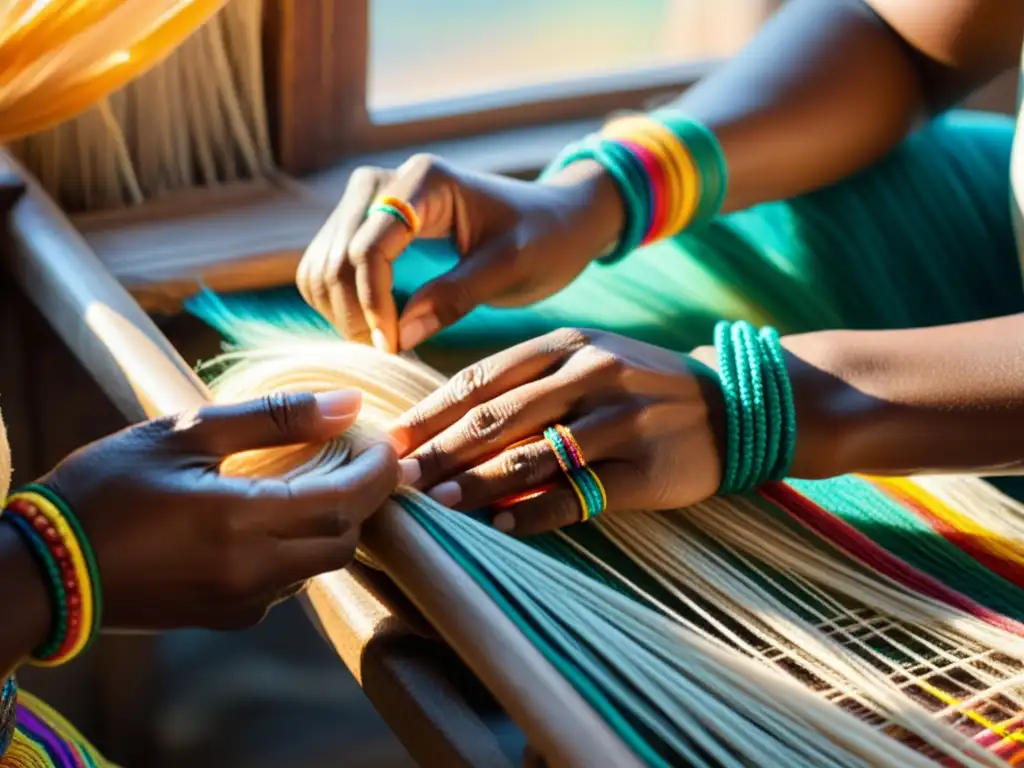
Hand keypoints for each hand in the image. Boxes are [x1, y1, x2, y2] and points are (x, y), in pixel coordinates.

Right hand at [40, 390, 397, 630]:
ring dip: (335, 524)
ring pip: (320, 565)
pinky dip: (302, 547)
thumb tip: (347, 403)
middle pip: (344, 540)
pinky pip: (288, 583)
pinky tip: (282, 514)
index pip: (345, 502)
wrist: (42, 567)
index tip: (390, 444)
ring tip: (324, 477)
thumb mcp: (186, 434)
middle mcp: (251, 573)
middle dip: (365, 500)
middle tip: (359, 457)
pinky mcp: (226, 616)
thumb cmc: (105, 488)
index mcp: (240, 522)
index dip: (379, 473)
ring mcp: (239, 602)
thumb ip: (274, 419)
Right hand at [296, 155, 624, 352]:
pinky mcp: (364, 226)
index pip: (368, 248)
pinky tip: (377, 330)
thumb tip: (400, 336)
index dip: (373, 305)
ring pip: (321, 265)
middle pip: (335, 257)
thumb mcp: (511, 268)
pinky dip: (340, 306)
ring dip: (342, 313)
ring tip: (386, 345)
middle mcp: (384, 181)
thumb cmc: (543, 237)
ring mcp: (368, 202)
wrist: (553, 221)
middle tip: (391, 354)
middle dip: (354, 314)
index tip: (394, 347)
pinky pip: (327, 270)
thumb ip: (457, 296)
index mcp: (423, 181)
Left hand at [388, 329, 723, 535]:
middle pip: (499, 417)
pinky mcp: (647, 467)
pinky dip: (536, 514)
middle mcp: (593, 374)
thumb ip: (530, 382)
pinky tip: (501, 529)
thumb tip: (451, 423)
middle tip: (398, 481)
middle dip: (440, 451)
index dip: (432, 413)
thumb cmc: (642, 386)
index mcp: (569, 344)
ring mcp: (622, 420)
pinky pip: (580, 495)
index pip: (482, 379)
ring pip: (534, 455)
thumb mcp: (590, 360)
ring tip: (438, 505)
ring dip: (479, 483)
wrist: (735, 406)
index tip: (393, 442)